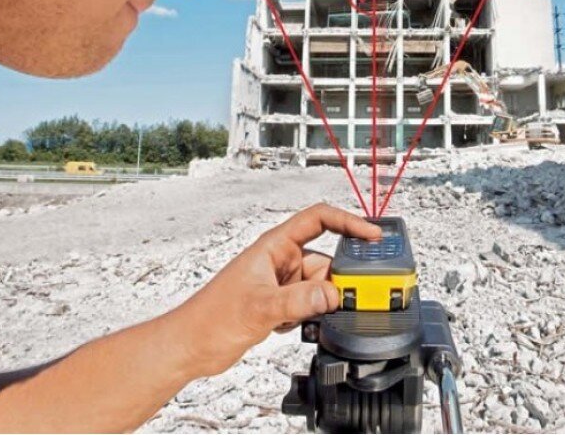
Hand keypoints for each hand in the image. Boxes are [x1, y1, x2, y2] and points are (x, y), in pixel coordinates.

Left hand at [178, 204, 381, 376]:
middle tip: (346, 299)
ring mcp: (281, 282)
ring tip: (298, 319)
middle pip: (325, 259)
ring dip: (318, 304)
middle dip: (336, 280)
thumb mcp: (261, 307)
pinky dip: (307, 317)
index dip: (348, 223)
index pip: (318, 219)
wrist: (192, 345)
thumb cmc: (213, 316)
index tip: (372, 236)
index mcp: (275, 245)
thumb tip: (334, 294)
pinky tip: (286, 327)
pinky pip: (310, 304)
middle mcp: (280, 259)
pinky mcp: (280, 303)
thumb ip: (300, 301)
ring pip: (319, 285)